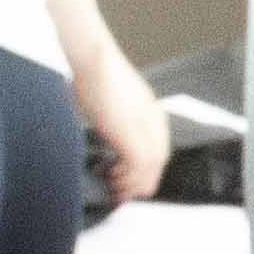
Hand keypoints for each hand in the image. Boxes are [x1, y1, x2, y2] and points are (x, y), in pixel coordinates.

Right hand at [77, 54, 167, 207]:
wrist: (94, 60)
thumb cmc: (97, 76)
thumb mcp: (114, 103)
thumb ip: (119, 119)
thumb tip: (109, 132)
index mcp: (152, 114)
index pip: (158, 150)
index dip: (146, 169)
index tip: (131, 181)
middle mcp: (153, 121)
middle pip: (158, 161)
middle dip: (141, 180)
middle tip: (123, 193)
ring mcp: (144, 126)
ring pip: (151, 166)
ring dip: (133, 182)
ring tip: (115, 189)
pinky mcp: (130, 130)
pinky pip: (139, 164)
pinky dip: (128, 176)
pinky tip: (112, 178)